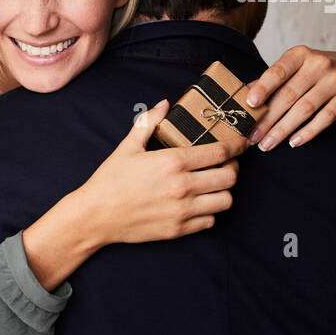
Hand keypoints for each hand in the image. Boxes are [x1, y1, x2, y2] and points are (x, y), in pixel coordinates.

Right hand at [75, 99, 240, 246]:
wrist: (95, 216)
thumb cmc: (109, 180)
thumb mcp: (127, 147)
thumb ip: (150, 123)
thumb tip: (164, 104)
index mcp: (173, 162)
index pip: (220, 152)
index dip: (236, 146)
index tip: (241, 143)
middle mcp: (183, 186)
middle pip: (230, 177)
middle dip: (233, 168)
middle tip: (225, 164)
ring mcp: (182, 210)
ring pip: (225, 200)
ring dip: (223, 191)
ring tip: (214, 185)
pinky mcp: (178, 230)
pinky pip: (210, 221)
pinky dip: (209, 212)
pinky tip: (198, 204)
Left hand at [243, 45, 335, 150]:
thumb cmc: (315, 72)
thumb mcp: (295, 67)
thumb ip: (272, 79)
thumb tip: (246, 92)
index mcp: (300, 54)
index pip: (278, 71)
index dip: (263, 88)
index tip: (250, 104)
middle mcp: (319, 64)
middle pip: (289, 95)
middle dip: (268, 119)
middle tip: (253, 137)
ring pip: (305, 109)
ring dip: (283, 129)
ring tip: (267, 144)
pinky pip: (325, 118)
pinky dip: (308, 132)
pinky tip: (293, 142)